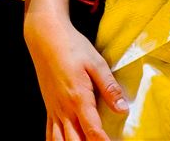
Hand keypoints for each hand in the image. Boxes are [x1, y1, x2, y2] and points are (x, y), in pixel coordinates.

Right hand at [24, 10, 128, 140]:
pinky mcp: (48, 108)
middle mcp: (64, 109)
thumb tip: (123, 108)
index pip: (93, 130)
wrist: (46, 37)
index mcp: (78, 98)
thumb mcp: (96, 62)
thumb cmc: (73, 47)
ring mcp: (54, 110)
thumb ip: (109, 87)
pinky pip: (49, 134)